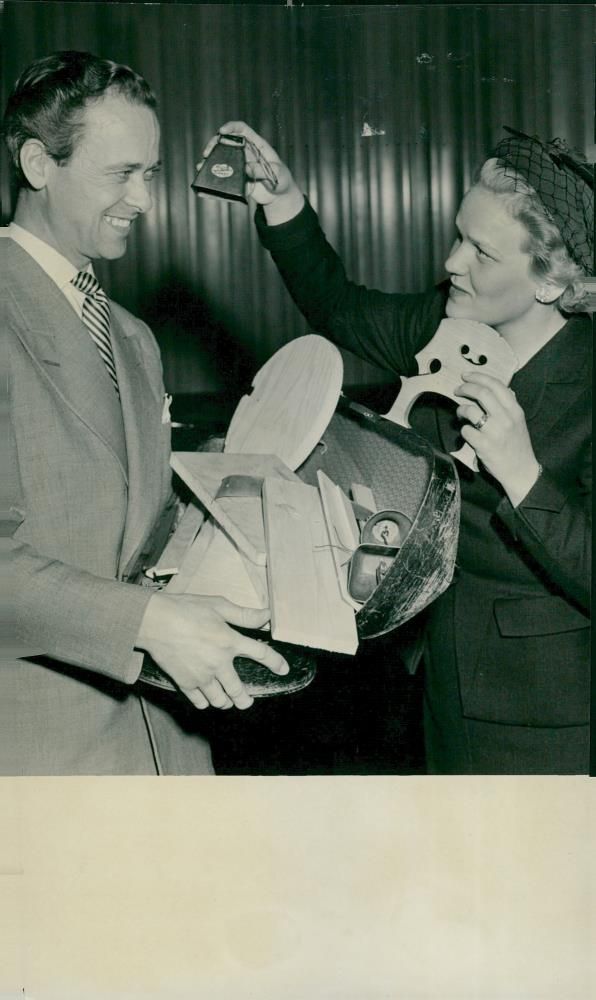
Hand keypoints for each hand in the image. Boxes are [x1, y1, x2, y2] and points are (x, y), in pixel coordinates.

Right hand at [136, 593, 288, 710]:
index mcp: (230, 641)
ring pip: (220, 700)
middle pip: (239, 691)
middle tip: (246, 700)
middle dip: (245, 699)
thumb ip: (243, 614)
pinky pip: (200, 702)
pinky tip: (206, 698)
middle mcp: (219, 663)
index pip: (261, 654)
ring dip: (226, 702)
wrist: (153, 621)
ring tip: (226, 700)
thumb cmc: (184, 609)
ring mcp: (201, 676)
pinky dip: (205, 702)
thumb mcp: (217, 605)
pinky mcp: (185, 682)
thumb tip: (266, 614)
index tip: (283, 669)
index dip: (276, 662)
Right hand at [198, 121, 304, 222]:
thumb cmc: (281, 180)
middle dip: (214, 144)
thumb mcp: (276, 174)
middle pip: (227, 142)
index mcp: (257, 145)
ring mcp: (240, 165)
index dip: (231, 127)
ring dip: (210, 161)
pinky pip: (223, 175)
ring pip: (222, 158)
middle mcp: (245, 152)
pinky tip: (205, 179)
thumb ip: (262, 170)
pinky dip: (214, 177)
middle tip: (207, 153)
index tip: (222, 131)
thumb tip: (246, 168)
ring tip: (201, 166)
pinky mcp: (236, 178)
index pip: (242, 129)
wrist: (279, 197)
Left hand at [454, 371, 540, 504]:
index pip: (496, 385)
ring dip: (461, 409)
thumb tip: (500, 389)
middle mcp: (506, 418)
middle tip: (457, 389)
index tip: (466, 376)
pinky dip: (463, 430)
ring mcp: (495, 432)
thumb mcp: (519, 422)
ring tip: (460, 413)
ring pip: (470, 410)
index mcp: (515, 410)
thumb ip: (509, 405)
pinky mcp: (484, 446)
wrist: (521, 472)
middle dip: (465, 388)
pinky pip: (466, 431)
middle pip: (482, 393)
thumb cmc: (518, 446)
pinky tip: (467, 433)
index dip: (478, 377)